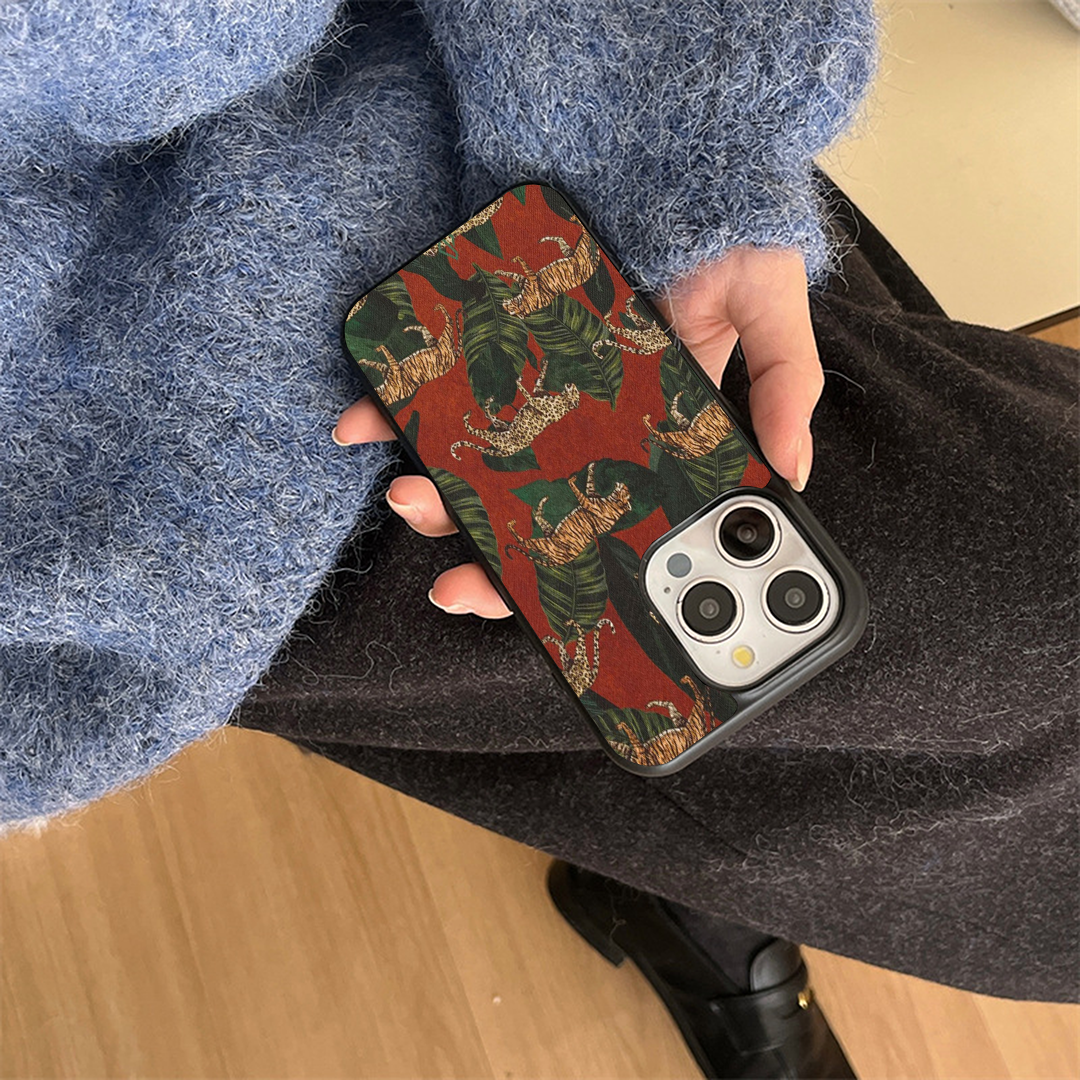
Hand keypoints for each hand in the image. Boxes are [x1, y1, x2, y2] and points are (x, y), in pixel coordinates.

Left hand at [333, 246, 822, 617]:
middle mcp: (578, 412)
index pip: (606, 519)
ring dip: (434, 488)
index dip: (574, 573)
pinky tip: (362, 423)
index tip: (542, 618)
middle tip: (456, 580)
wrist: (653, 134)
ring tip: (409, 500)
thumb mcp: (768, 304)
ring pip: (469, 453)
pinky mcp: (481, 325)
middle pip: (527, 504)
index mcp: (643, 429)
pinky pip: (429, 374)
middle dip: (487, 551)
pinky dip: (390, 402)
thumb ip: (787, 385)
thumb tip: (793, 473)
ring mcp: (524, 372)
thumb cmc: (717, 221)